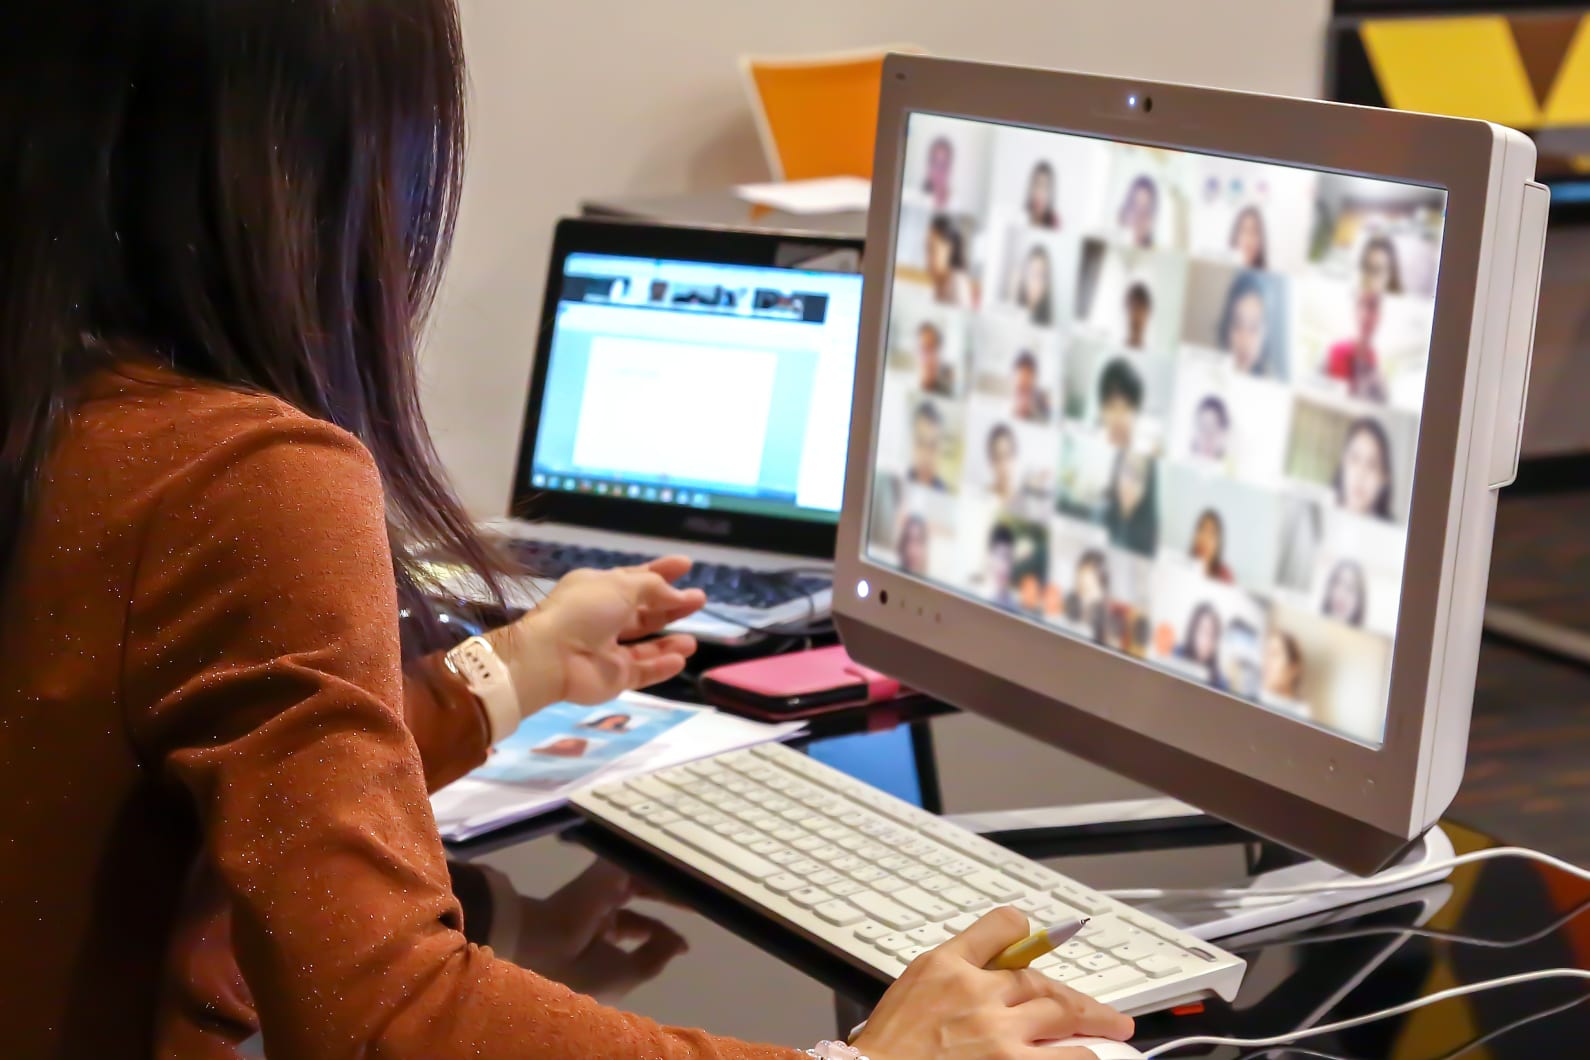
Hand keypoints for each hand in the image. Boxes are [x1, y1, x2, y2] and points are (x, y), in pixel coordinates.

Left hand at [487, 557, 706, 711]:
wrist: (552, 657)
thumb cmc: (583, 611)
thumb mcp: (621, 585)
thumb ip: (654, 588)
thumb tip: (677, 594)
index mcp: (599, 589)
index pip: (635, 578)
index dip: (661, 572)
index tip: (686, 565)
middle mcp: (603, 619)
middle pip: (644, 612)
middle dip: (671, 606)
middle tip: (700, 599)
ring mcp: (608, 651)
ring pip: (645, 646)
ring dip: (669, 641)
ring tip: (693, 640)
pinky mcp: (613, 678)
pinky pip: (643, 672)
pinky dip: (661, 666)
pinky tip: (681, 659)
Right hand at [511, 860, 687, 1003]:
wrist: (543, 948)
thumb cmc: (580, 971)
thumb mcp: (625, 975)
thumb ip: (655, 957)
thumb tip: (680, 943)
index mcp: (600, 936)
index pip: (637, 926)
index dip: (660, 932)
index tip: (684, 943)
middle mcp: (601, 909)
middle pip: (643, 893)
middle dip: (670, 896)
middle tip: (702, 895)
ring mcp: (602, 887)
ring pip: (643, 874)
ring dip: (669, 877)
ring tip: (699, 878)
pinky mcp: (604, 869)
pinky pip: (636, 859)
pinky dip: (657, 861)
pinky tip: (681, 862)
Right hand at [852, 908, 1133, 1059]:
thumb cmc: (885, 1052)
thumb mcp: (907, 997)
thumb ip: (947, 983)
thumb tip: (984, 983)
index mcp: (944, 966)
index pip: (1000, 927)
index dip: (1025, 933)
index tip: (1039, 941)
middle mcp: (975, 991)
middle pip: (1041, 979)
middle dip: (1076, 997)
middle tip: (1101, 1010)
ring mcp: (997, 1031)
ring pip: (1061, 1014)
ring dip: (1091, 1023)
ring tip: (1111, 1031)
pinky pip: (1066, 1058)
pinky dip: (1082, 1056)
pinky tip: (1089, 1057)